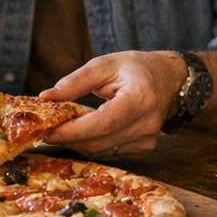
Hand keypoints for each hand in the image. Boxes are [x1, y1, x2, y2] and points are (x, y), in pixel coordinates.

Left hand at [39, 51, 187, 156]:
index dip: (73, 131)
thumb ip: (76, 81)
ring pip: (102, 151)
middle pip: (100, 142)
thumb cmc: (136, 68)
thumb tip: (47, 98)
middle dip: (70, 139)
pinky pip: (111, 152)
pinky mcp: (145, 148)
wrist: (169, 79)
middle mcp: (147, 123)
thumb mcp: (105, 64)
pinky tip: (85, 131)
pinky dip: (93, 143)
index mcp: (140, 97)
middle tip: (47, 131)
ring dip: (79, 142)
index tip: (48, 130)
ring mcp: (148, 139)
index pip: (102, 123)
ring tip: (64, 128)